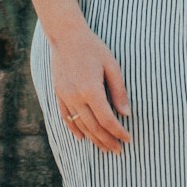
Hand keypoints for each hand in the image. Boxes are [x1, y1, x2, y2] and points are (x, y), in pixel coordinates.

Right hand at [47, 25, 132, 153]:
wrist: (66, 36)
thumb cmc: (93, 48)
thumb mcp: (111, 65)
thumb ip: (119, 91)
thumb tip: (126, 114)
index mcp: (91, 89)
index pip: (107, 119)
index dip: (118, 132)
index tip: (128, 139)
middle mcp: (76, 97)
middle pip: (94, 127)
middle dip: (108, 141)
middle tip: (119, 151)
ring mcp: (65, 97)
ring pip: (80, 126)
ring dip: (94, 139)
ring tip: (105, 148)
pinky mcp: (58, 94)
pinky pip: (66, 118)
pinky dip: (75, 130)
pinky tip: (83, 138)